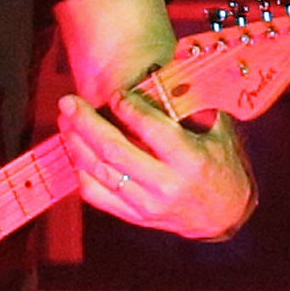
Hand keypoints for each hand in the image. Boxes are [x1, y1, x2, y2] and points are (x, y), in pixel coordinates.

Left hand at [56, 89, 254, 241]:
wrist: (223, 217)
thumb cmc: (222, 166)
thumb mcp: (220, 133)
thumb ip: (197, 104)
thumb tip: (169, 73)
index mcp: (190, 160)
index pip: (150, 128)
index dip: (126, 107)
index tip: (115, 93)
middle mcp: (167, 185)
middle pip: (114, 149)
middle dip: (85, 122)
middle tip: (68, 101)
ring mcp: (148, 205)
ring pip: (99, 171)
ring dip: (76, 143)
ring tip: (65, 120)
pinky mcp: (135, 217)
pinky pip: (96, 195)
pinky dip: (80, 172)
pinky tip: (75, 151)